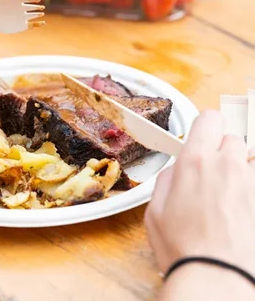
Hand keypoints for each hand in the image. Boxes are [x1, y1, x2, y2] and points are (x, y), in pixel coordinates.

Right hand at [145, 110, 254, 275]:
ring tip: (232, 200)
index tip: (204, 139)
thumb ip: (166, 181)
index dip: (206, 128)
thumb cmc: (184, 249)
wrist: (216, 280)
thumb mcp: (155, 212)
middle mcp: (228, 166)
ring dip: (242, 174)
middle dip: (223, 154)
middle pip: (234, 140)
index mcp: (196, 162)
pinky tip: (243, 212)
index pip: (209, 119)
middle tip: (214, 177)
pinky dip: (250, 193)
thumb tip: (177, 170)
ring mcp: (252, 184)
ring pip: (251, 163)